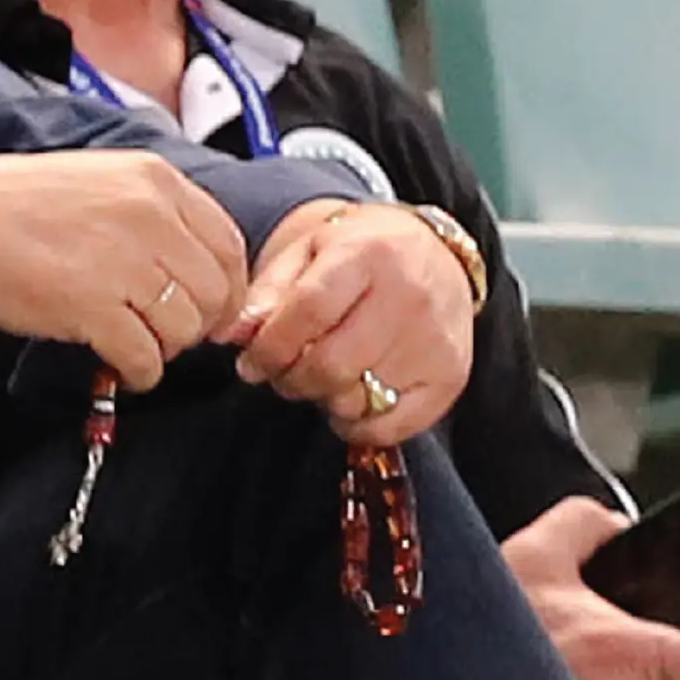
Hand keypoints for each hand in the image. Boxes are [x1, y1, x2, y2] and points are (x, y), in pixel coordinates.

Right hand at [0, 149, 250, 390]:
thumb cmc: (15, 204)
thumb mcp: (100, 181)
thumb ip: (153, 214)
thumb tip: (196, 269)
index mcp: (154, 181)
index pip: (229, 245)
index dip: (227, 288)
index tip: (210, 309)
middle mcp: (147, 216)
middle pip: (215, 293)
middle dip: (198, 325)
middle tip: (167, 334)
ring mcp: (121, 262)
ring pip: (185, 329)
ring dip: (165, 349)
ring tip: (136, 347)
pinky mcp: (92, 307)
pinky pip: (145, 357)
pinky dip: (138, 372)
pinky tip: (118, 365)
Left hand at [221, 199, 475, 441]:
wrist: (433, 253)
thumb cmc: (359, 253)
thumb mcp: (308, 252)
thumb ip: (267, 293)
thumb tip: (228, 335)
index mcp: (368, 254)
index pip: (309, 312)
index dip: (269, 347)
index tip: (249, 363)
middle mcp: (410, 296)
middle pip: (331, 365)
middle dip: (290, 379)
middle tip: (279, 373)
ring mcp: (436, 341)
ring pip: (357, 400)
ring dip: (322, 399)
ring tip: (317, 376)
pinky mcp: (451, 378)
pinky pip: (391, 428)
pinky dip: (357, 425)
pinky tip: (347, 401)